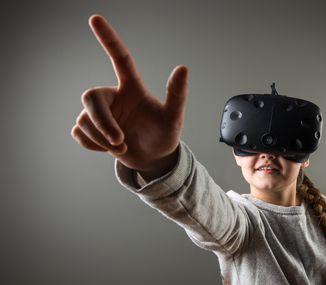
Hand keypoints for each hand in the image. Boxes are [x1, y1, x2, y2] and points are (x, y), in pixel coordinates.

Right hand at [71, 14, 188, 174]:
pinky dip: (93, 145)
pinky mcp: (91, 130)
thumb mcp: (173, 118)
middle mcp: (114, 96)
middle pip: (90, 97)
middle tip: (119, 140)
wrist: (154, 159)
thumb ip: (176, 95)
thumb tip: (183, 68)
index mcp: (132, 87)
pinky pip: (78, 132)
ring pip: (84, 119)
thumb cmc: (164, 135)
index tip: (95, 19)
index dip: (108, 39)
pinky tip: (109, 149)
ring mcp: (101, 113)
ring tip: (122, 145)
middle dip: (102, 122)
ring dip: (102, 138)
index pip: (119, 58)